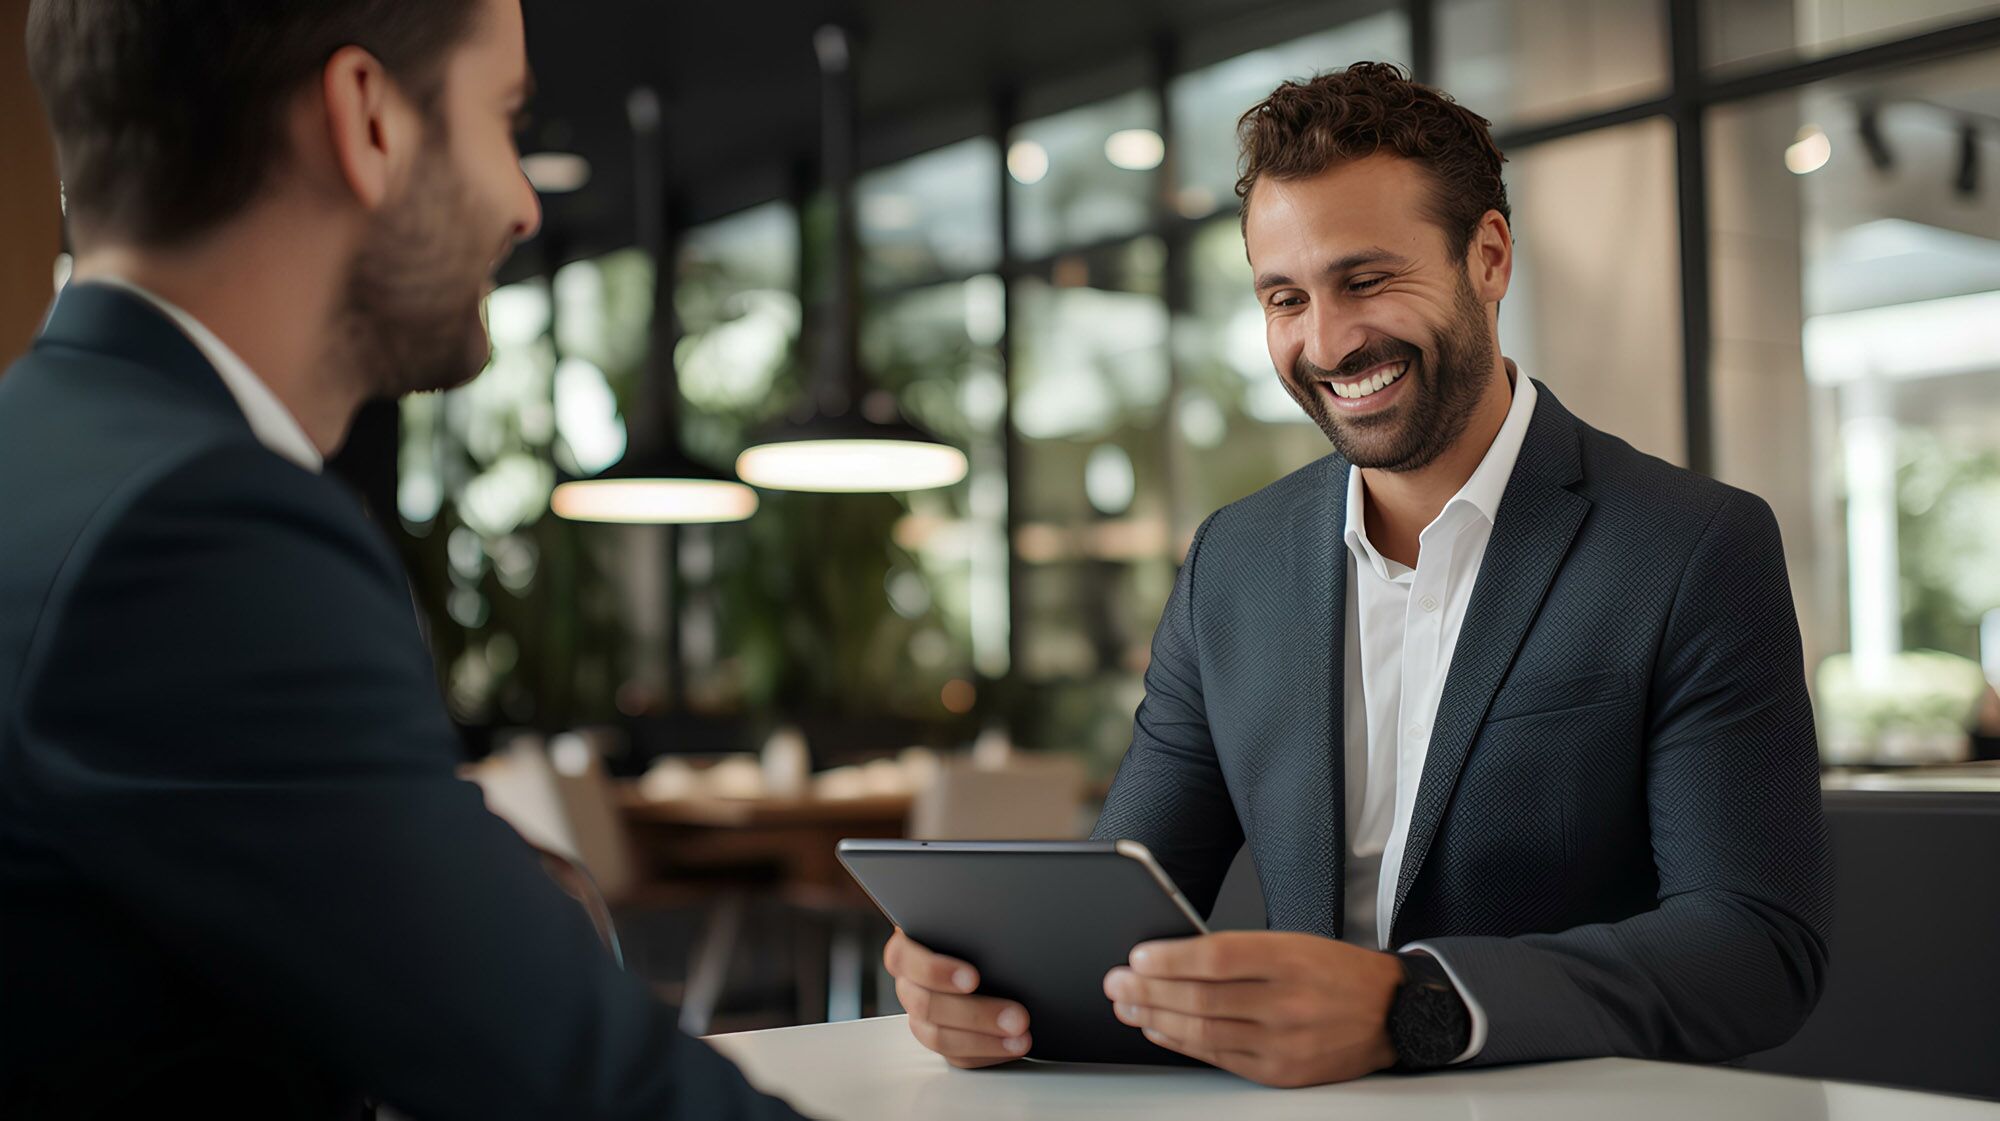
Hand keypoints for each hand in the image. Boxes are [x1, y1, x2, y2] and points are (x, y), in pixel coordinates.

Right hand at [883, 927, 1031, 1068]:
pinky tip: (1012, 1046)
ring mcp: (921, 1016)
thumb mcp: (968, 916)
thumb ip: (969, 920)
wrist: (989, 947)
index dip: (937, 971)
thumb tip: (996, 917)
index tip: (974, 978)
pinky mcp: (942, 1038)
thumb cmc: (973, 926)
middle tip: (1017, 1016)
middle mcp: (908, 984)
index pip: (905, 960)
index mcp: (906, 948)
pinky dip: (987, 1054)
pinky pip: (957, 1056)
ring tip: (1020, 1036)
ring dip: (984, 1040)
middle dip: (975, 1014)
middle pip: (927, 1005)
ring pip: (939, 1037)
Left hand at [1103, 931, 1401, 1087]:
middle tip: (1117, 983)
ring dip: (1157, 1019)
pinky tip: (1160, 1031)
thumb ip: (1240, 951)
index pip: (1217, 957)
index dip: (1170, 959)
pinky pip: (1219, 1058)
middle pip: (1202, 998)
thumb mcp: (1295, 943)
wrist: (1392, 1013)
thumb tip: (1175, 955)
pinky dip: (1183, 1044)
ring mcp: (1284, 1042)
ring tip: (1129, 1006)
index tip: (1138, 956)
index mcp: (1291, 959)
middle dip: (1150, 991)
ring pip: (1204, 1031)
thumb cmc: (1337, 972)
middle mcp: (1287, 1002)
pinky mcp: (1281, 1073)